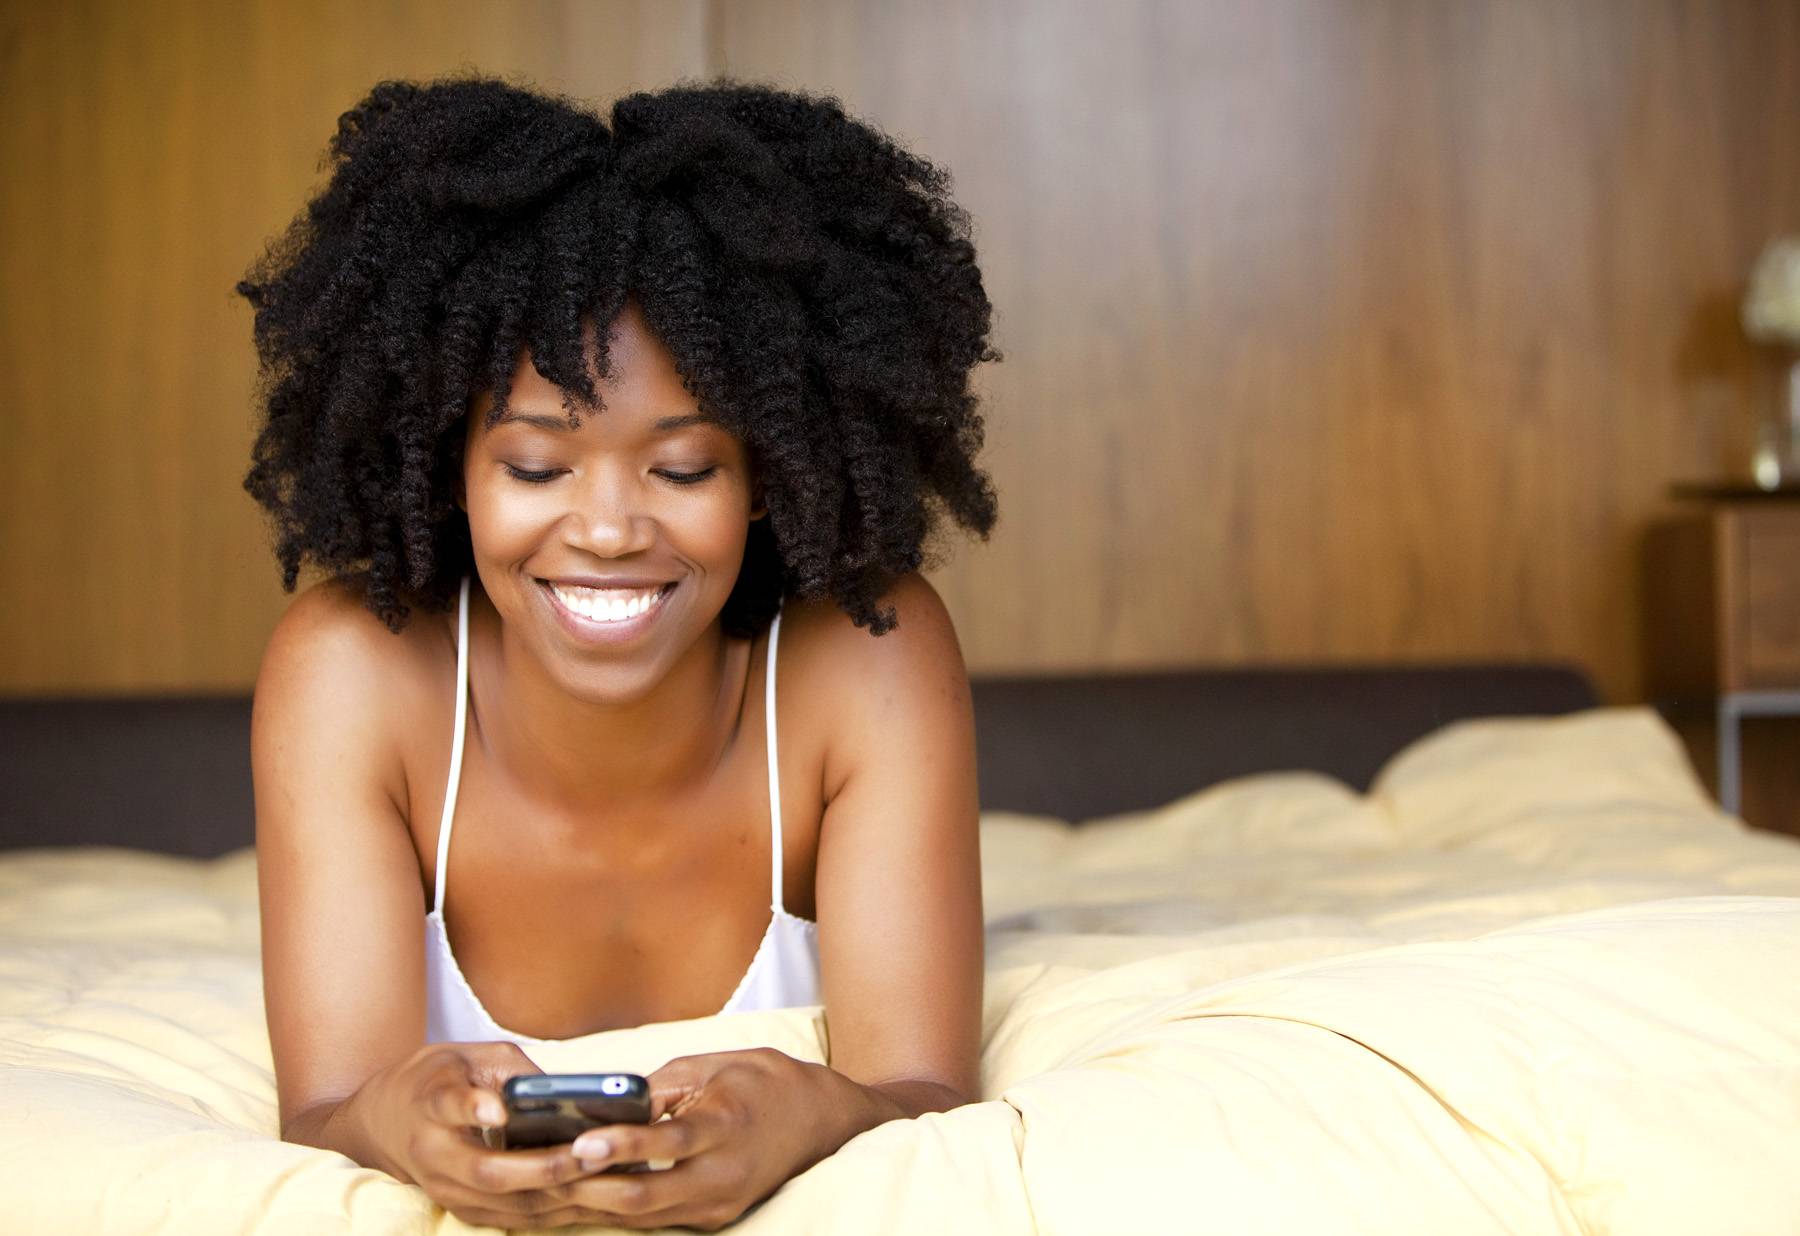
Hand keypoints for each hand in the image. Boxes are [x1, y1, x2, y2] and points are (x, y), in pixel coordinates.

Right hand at [354, 1040, 615, 1227]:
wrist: (383, 1122)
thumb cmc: (438, 1079)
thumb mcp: (469, 1056)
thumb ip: (513, 1072)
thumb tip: (570, 1095)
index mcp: (431, 1103)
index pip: (447, 1104)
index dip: (472, 1107)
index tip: (497, 1109)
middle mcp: (433, 1153)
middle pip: (487, 1170)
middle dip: (543, 1166)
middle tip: (590, 1151)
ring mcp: (445, 1190)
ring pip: (505, 1204)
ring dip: (557, 1195)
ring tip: (604, 1176)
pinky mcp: (462, 1210)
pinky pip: (512, 1218)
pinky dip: (553, 1211)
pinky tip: (591, 1197)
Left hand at [536, 1047, 835, 1230]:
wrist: (823, 1119)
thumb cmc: (764, 1081)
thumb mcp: (713, 1065)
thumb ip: (659, 1088)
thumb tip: (604, 1105)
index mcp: (726, 1125)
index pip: (668, 1141)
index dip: (621, 1144)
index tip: (579, 1140)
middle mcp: (724, 1175)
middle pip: (646, 1196)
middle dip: (589, 1188)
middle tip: (540, 1172)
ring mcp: (720, 1204)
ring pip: (644, 1216)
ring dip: (594, 1204)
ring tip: (548, 1185)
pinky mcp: (715, 1218)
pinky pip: (657, 1219)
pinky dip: (619, 1209)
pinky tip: (584, 1195)